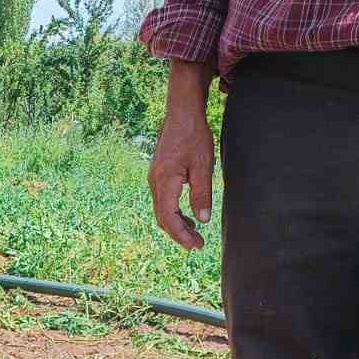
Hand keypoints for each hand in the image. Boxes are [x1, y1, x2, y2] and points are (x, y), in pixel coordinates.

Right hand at [148, 60, 214, 250]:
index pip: (168, 218)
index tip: (196, 245)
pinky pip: (163, 200)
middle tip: (198, 245)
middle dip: (179, 234)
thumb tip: (202, 220)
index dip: (181, 235)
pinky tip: (188, 216)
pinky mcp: (159, 174)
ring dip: (177, 224)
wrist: (182, 112)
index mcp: (165, 181)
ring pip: (162, 210)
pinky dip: (174, 212)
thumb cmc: (194, 135)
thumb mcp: (203, 165)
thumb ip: (201, 194)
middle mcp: (155, 182)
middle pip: (162, 218)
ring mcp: (155, 178)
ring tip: (195, 234)